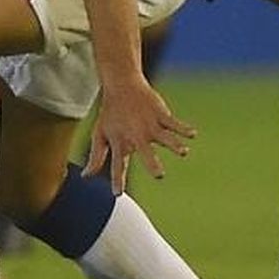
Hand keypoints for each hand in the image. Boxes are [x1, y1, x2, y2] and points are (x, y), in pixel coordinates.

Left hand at [84, 77, 195, 194]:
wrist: (121, 84)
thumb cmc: (111, 113)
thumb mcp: (100, 134)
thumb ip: (96, 157)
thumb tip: (85, 176)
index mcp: (120, 142)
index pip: (117, 164)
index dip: (117, 179)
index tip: (117, 194)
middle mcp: (136, 135)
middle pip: (145, 152)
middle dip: (152, 162)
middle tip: (159, 175)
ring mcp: (149, 124)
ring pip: (164, 136)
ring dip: (174, 144)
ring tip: (183, 152)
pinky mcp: (160, 114)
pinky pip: (173, 122)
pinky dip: (183, 129)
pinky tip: (193, 134)